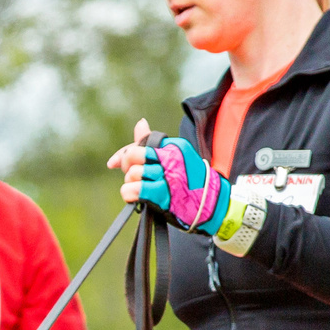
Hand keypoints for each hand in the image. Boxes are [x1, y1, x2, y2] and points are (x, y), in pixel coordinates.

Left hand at [108, 118, 224, 231]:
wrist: (212, 203)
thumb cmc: (191, 181)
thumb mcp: (176, 158)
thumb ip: (152, 145)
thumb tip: (137, 126)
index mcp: (173, 147)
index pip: (140, 143)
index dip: (124, 154)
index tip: (117, 164)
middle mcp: (171, 159)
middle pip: (134, 155)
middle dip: (127, 167)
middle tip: (133, 177)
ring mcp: (168, 177)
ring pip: (133, 173)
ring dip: (130, 184)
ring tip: (139, 189)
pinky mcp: (163, 195)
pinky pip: (134, 190)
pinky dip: (129, 194)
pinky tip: (135, 198)